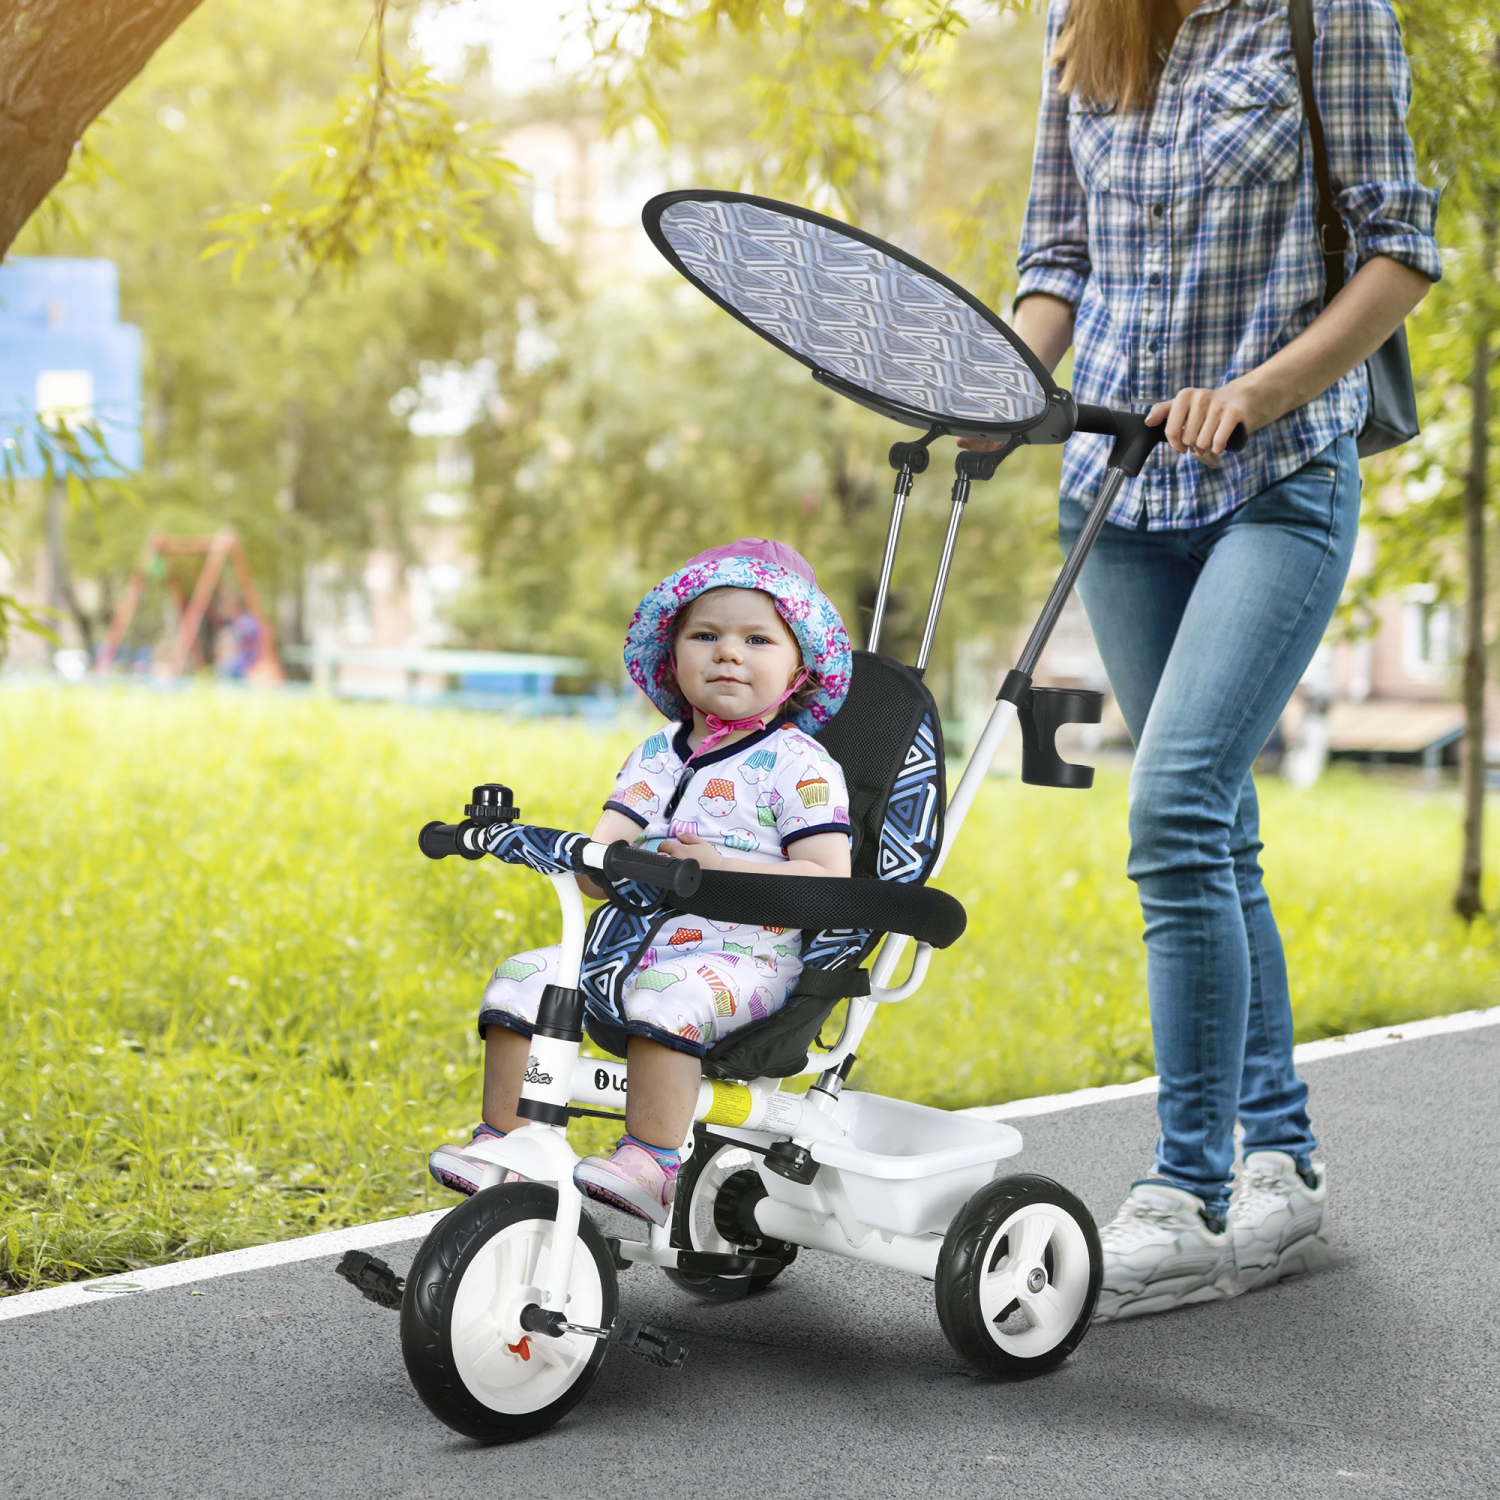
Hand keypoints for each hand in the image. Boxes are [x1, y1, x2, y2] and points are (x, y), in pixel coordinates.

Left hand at [659, 829, 724, 869]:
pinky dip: (671, 873)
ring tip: (675, 864)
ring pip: (664, 866)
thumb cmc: (712, 858)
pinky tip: (679, 872)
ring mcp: (676, 870)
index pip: (663, 845)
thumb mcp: (702, 843)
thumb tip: (678, 834)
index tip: (670, 847)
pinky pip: (669, 875)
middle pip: (660, 855)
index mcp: (679, 849)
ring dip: (667, 863)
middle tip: (672, 855)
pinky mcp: (678, 880)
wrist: (718, 872)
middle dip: (664, 854)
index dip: (666, 845)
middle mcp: (675, 859)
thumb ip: (689, 837)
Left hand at [1146, 378, 1263, 463]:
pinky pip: (1218, 443)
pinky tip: (1220, 442)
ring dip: (1206, 447)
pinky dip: (1218, 448)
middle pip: (1188, 439)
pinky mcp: (1233, 413)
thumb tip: (1148, 421)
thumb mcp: (1182, 405)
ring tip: (1210, 438)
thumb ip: (1162, 411)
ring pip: (1203, 443)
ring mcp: (1218, 404)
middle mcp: (1200, 397)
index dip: (1175, 444)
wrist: (1239, 398)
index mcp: (1185, 396)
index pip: (1171, 431)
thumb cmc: (1205, 407)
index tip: (1181, 445)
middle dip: (1194, 445)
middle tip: (1200, 438)